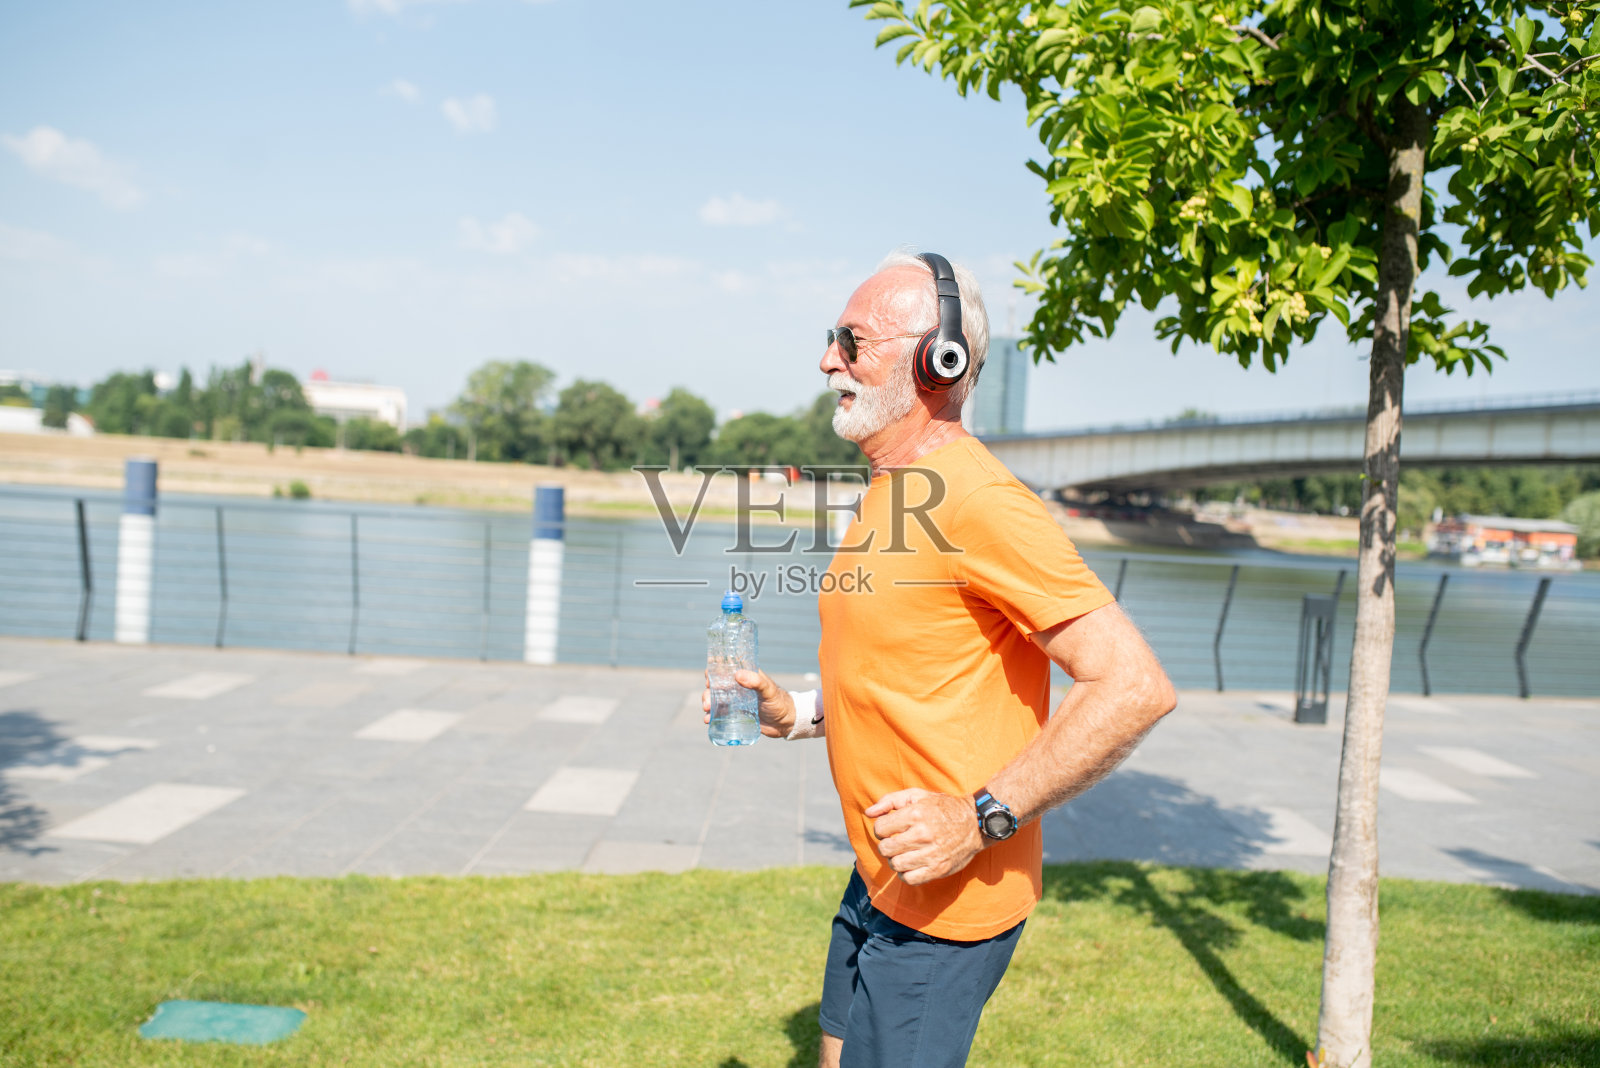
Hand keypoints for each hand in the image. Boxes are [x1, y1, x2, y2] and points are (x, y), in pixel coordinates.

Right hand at [701, 668, 794, 737]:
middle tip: (707, 701)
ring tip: (707, 710)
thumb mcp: (769, 690)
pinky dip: (712, 715)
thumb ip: (756, 681)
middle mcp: (738, 687)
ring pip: (716, 699)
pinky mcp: (736, 714)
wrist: (785, 723)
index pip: (726, 668)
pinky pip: (720, 713)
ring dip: (708, 703)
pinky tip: (708, 720)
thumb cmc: (779, 702)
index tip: (709, 677)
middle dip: (708, 691)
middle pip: (717, 685)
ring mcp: (736, 701)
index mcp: (745, 676)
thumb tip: (738, 674)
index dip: (715, 670)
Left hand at [865, 789, 983, 885]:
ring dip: (895, 860)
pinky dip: (905, 874)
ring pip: (895, 864)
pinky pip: (910, 879)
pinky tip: (910, 864)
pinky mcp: (938, 869)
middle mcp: (923, 834)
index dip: (882, 828)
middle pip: (885, 848)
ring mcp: (931, 854)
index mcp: (916, 814)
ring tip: (903, 853)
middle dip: (886, 845)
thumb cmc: (943, 807)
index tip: (890, 827)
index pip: (880, 828)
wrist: (975, 823)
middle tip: (896, 841)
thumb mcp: (917, 795)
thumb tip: (868, 813)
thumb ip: (890, 800)